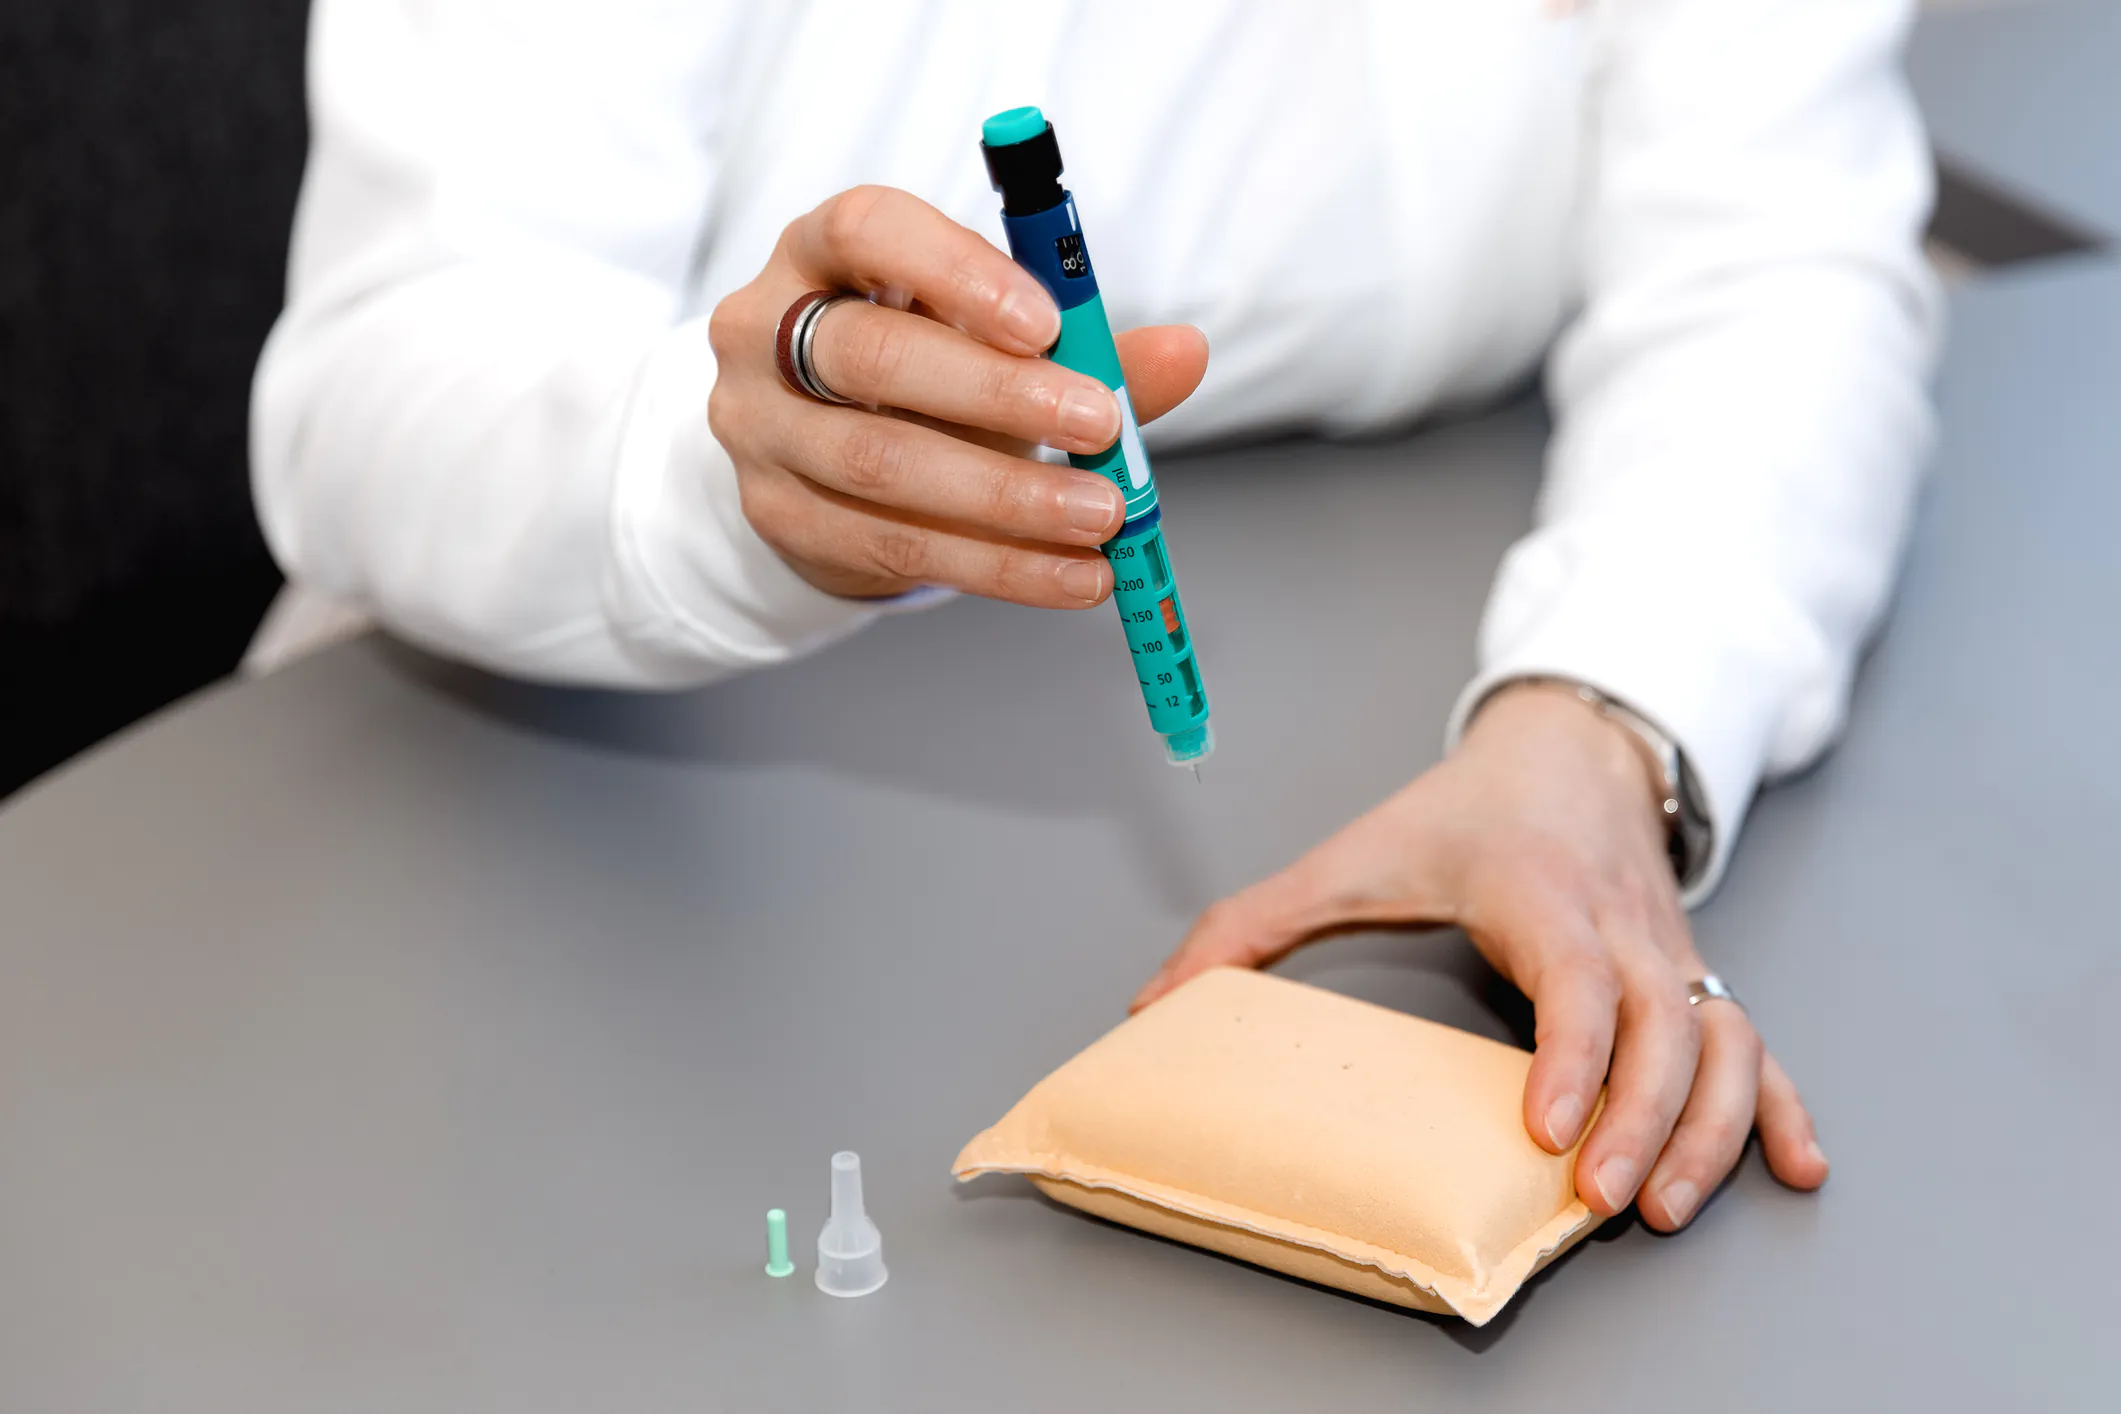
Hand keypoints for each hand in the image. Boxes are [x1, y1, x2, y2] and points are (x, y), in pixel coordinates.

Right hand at [707, 185, 1208, 602]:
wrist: (824, 461)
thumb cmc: (921, 374)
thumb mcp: (988, 339)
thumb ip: (1080, 344)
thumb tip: (1185, 352)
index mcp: (821, 251)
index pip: (867, 230)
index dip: (957, 272)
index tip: (1047, 322)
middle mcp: (766, 330)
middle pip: (872, 356)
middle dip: (996, 394)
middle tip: (1097, 424)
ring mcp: (761, 429)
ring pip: (881, 465)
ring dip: (1006, 497)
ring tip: (1100, 515)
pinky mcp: (779, 517)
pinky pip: (897, 547)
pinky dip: (999, 566)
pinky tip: (1073, 573)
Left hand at [1132, 681, 1829, 1230]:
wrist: (1571, 746)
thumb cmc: (1464, 810)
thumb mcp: (1354, 851)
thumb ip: (1253, 923)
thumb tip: (1158, 1000)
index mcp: (1537, 893)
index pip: (1573, 976)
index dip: (1571, 1055)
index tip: (1550, 1129)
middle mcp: (1618, 926)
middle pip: (1664, 1026)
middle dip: (1645, 1119)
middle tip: (1603, 1202)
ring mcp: (1669, 953)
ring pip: (1724, 1040)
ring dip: (1713, 1126)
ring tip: (1671, 1205)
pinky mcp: (1694, 974)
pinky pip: (1758, 1041)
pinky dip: (1781, 1106)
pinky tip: (1792, 1167)